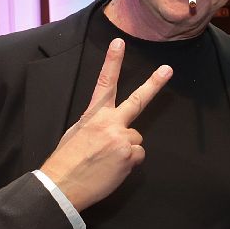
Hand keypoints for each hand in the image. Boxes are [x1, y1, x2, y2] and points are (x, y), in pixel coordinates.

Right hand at [40, 39, 170, 210]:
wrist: (61, 185)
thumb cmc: (66, 161)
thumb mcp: (76, 134)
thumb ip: (97, 125)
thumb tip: (111, 129)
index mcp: (93, 115)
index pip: (105, 84)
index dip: (113, 62)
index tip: (119, 43)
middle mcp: (110, 123)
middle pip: (137, 100)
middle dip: (154, 84)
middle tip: (167, 70)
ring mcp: (121, 138)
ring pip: (136, 139)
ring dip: (126, 150)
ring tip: (107, 161)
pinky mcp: (129, 156)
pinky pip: (137, 156)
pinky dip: (128, 163)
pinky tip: (112, 170)